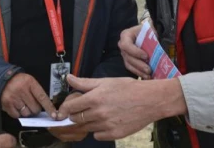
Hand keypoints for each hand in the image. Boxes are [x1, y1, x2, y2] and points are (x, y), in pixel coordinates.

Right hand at [1, 73, 56, 118]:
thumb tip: (46, 108)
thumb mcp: (30, 81)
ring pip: (26, 113)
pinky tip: (16, 106)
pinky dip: (18, 113)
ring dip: (26, 112)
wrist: (2, 80)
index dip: (49, 107)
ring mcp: (14, 98)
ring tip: (23, 104)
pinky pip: (17, 115)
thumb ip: (37, 92)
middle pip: (35, 108)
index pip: (42, 97)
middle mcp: (22, 91)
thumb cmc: (19, 82)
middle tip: (31, 104)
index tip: (54, 115)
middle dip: (35, 109)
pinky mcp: (7, 105)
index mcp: (30, 83)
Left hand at [56, 75, 186, 140]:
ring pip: (86, 127)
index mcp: (95, 98)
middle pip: (76, 119)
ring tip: (98, 113)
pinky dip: (98, 130)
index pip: (70, 108)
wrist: (150, 100)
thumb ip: (84, 82)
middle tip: (83, 109)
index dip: (64, 109)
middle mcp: (99, 113)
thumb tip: (68, 78)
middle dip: (76, 115)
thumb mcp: (105, 82)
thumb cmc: (128, 88)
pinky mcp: (114, 134)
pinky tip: (106, 122)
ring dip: (88, 122)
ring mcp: (106, 125)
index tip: (63, 110)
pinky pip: (97, 136)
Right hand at [118, 25, 151, 78]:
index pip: (126, 45)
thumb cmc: (147, 31)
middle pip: (128, 57)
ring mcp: (125, 54)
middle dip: (139, 64)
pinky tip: (147, 77)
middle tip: (149, 69)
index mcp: (126, 35)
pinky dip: (140, 73)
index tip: (146, 56)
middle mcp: (122, 45)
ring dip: (139, 71)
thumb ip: (151, 38)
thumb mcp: (149, 30)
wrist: (147, 33)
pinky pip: (132, 69)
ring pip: (129, 65)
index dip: (135, 52)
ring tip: (149, 75)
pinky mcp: (129, 61)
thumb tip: (158, 48)